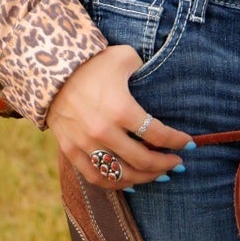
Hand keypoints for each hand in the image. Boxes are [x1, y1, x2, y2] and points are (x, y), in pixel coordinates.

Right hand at [46, 45, 192, 189]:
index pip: (158, 134)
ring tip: (157, 175)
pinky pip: (95, 177)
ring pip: (120, 174)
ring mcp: (86, 143)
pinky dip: (115, 183)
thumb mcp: (124, 57)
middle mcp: (104, 130)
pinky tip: (130, 181)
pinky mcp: (70, 150)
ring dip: (144, 178)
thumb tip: (159, 82)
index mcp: (121, 108)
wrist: (50, 69)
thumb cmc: (92, 62)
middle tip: (176, 163)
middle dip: (165, 164)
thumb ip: (144, 70)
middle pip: (142, 160)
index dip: (177, 141)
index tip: (188, 144)